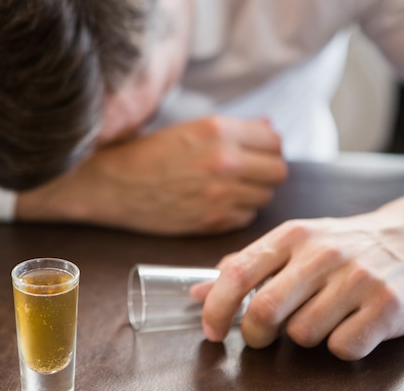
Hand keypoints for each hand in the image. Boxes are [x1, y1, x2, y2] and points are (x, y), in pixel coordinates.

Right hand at [15, 115, 286, 234]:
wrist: (113, 184)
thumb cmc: (147, 153)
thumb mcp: (190, 129)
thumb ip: (234, 129)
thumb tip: (268, 125)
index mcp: (219, 131)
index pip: (274, 140)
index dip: (266, 148)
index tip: (255, 153)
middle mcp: (225, 161)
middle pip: (277, 171)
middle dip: (265, 171)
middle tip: (247, 173)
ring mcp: (220, 194)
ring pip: (264, 196)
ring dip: (251, 193)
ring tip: (227, 189)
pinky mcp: (212, 220)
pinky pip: (246, 217)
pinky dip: (237, 212)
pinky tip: (215, 204)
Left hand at [198, 197, 403, 359]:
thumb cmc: (337, 246)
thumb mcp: (290, 242)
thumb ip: (245, 265)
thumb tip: (198, 291)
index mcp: (291, 236)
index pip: (237, 273)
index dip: (216, 308)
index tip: (211, 330)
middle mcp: (322, 254)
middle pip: (265, 310)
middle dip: (253, 334)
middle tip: (258, 336)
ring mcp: (357, 280)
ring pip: (302, 334)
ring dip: (301, 337)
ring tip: (316, 318)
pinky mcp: (387, 308)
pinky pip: (342, 347)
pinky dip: (337, 346)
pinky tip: (346, 325)